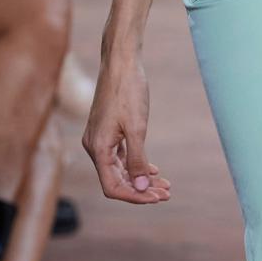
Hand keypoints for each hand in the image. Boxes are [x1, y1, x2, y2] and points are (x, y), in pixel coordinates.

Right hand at [83, 57, 169, 204]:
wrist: (120, 63)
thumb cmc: (128, 91)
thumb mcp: (137, 127)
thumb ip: (138, 159)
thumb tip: (140, 187)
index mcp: (98, 148)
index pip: (112, 187)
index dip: (135, 196)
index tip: (157, 197)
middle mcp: (94, 147)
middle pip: (117, 180)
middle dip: (141, 189)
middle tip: (166, 193)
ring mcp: (100, 140)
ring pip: (120, 169)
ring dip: (141, 179)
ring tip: (164, 185)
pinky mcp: (107, 132)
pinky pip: (120, 157)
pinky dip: (136, 165)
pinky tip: (153, 169)